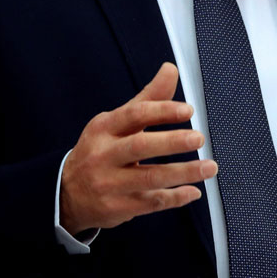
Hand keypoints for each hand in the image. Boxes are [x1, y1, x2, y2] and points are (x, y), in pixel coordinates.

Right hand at [59, 62, 216, 234]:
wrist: (67, 193)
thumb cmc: (100, 151)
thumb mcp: (116, 122)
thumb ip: (148, 98)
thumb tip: (169, 69)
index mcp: (104, 128)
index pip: (134, 115)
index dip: (162, 111)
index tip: (188, 110)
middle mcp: (103, 155)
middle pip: (139, 146)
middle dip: (171, 142)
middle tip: (199, 138)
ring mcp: (109, 183)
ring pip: (150, 178)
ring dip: (183, 173)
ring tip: (209, 167)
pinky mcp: (117, 208)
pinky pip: (151, 203)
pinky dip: (176, 198)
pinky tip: (194, 191)